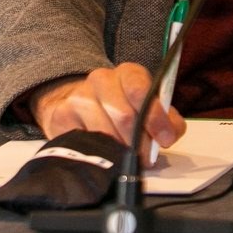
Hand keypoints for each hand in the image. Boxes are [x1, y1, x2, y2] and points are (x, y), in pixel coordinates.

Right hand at [28, 62, 186, 149]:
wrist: (76, 105)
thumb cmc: (121, 110)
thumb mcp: (149, 109)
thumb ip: (168, 120)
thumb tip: (169, 133)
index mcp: (128, 74)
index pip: (141, 89)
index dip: (155, 116)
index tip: (164, 138)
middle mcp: (102, 79)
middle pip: (124, 115)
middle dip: (139, 143)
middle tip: (145, 158)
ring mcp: (79, 95)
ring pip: (104, 132)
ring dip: (119, 150)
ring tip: (125, 157)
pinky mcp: (62, 114)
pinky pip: (84, 141)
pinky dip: (98, 152)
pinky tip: (102, 153)